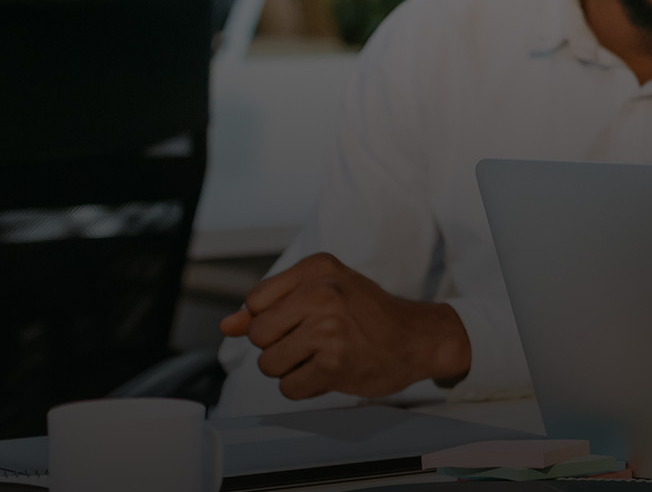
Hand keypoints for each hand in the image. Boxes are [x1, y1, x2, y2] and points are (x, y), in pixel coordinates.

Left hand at [216, 253, 468, 398]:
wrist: (419, 338)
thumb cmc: (368, 316)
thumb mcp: (323, 295)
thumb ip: (271, 307)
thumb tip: (226, 325)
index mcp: (318, 268)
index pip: (255, 301)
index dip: (272, 318)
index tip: (302, 319)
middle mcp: (323, 292)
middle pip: (258, 334)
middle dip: (279, 346)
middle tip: (315, 340)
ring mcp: (329, 328)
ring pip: (269, 364)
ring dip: (291, 369)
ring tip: (324, 356)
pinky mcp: (335, 362)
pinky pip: (289, 388)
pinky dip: (306, 387)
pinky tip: (331, 372)